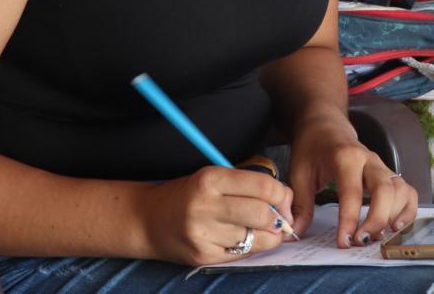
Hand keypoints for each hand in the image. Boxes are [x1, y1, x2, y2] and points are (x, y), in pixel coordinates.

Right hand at [141, 166, 293, 265]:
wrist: (148, 219)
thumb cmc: (188, 194)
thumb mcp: (214, 177)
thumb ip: (248, 184)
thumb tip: (285, 199)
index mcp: (211, 179)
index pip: (263, 186)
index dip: (281, 193)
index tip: (282, 196)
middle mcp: (205, 206)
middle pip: (263, 214)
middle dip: (278, 217)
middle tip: (279, 216)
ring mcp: (203, 234)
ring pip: (256, 238)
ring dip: (267, 234)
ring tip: (261, 228)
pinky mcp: (203, 256)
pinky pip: (242, 254)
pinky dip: (251, 246)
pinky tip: (244, 238)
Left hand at [287, 114, 417, 247]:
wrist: (326, 125)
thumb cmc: (312, 148)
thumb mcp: (299, 172)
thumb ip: (300, 204)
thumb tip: (295, 232)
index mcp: (345, 157)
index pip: (352, 192)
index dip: (349, 220)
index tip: (343, 242)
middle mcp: (370, 160)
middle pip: (384, 191)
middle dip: (376, 220)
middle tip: (360, 241)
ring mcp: (382, 167)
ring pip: (400, 191)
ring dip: (394, 217)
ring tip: (378, 237)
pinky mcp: (389, 174)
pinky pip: (408, 191)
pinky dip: (407, 210)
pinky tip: (395, 227)